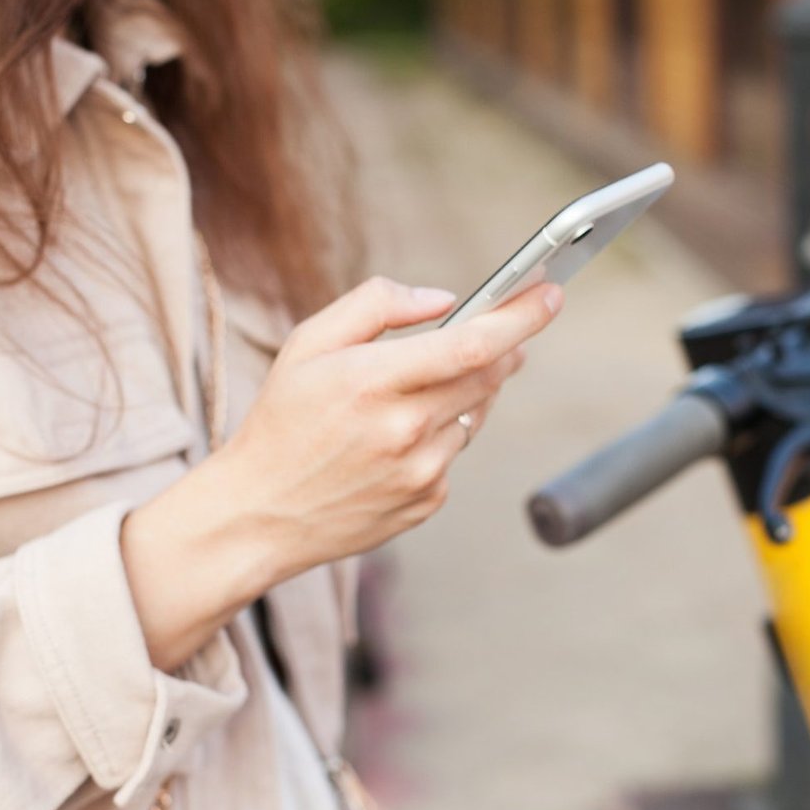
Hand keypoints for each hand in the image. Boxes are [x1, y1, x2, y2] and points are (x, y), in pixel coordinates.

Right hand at [220, 276, 560, 569]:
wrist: (259, 514)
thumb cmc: (282, 420)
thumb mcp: (308, 343)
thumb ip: (375, 305)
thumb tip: (444, 299)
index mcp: (371, 380)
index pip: (471, 344)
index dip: (520, 318)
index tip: (550, 295)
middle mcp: (403, 429)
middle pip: (488, 377)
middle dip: (506, 347)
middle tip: (508, 330)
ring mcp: (420, 472)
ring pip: (475, 414)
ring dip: (468, 391)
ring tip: (424, 388)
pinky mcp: (427, 502)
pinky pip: (454, 453)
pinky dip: (441, 434)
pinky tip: (398, 440)